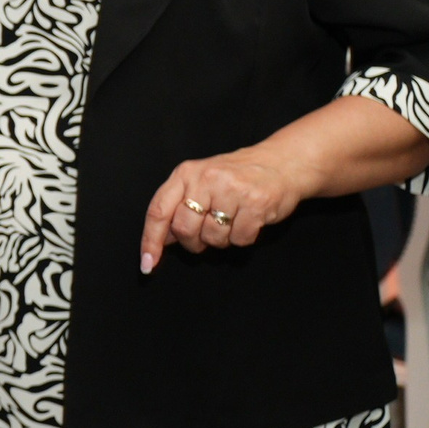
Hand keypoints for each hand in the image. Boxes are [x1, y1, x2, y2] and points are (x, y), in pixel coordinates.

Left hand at [140, 149, 308, 270]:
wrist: (281, 163)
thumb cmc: (236, 177)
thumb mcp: (200, 182)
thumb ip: (178, 206)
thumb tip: (162, 239)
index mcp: (185, 173)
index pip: (158, 210)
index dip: (151, 240)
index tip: (148, 264)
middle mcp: (205, 179)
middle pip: (184, 229)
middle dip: (193, 242)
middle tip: (205, 235)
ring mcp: (232, 190)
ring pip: (213, 237)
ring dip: (221, 239)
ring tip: (231, 221)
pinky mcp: (256, 204)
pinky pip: (239, 239)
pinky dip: (243, 238)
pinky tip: (249, 221)